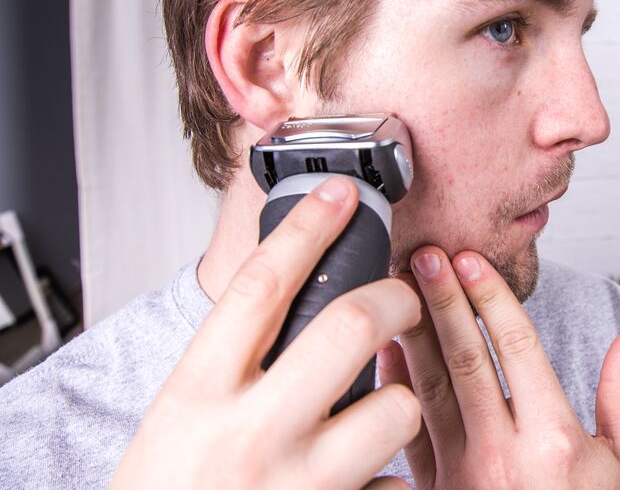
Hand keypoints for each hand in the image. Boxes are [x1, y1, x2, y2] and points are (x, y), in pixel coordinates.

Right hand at [112, 177, 421, 488]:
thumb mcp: (182, 414)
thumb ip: (234, 361)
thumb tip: (293, 292)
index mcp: (199, 393)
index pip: (261, 287)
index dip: (307, 229)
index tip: (339, 194)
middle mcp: (250, 433)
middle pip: (348, 327)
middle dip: (392, 298)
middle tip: (400, 298)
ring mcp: (299, 484)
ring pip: (395, 407)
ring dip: (401, 399)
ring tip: (380, 409)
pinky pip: (398, 482)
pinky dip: (394, 473)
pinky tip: (369, 476)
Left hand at [379, 247, 619, 488]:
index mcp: (552, 441)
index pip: (518, 350)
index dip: (491, 299)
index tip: (471, 259)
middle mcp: (501, 456)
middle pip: (466, 360)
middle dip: (442, 300)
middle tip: (425, 253)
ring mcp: (460, 476)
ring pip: (427, 388)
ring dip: (412, 331)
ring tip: (398, 284)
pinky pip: (406, 428)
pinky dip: (393, 385)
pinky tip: (388, 346)